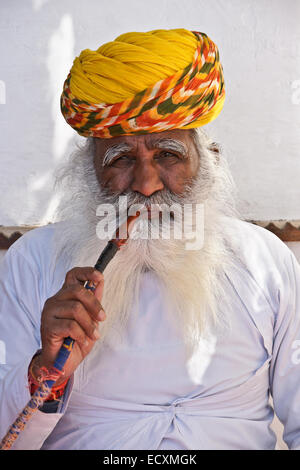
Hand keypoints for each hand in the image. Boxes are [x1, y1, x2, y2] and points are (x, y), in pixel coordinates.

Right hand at [30, 267, 104, 385]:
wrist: (62, 364)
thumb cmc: (76, 340)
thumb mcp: (90, 320)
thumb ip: (94, 302)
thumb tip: (100, 283)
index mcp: (65, 296)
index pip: (73, 275)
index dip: (86, 272)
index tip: (99, 277)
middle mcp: (55, 300)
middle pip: (78, 290)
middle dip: (94, 304)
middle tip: (102, 318)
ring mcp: (49, 312)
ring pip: (76, 309)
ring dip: (89, 324)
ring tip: (93, 336)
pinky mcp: (47, 326)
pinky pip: (70, 326)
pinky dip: (81, 335)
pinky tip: (82, 341)